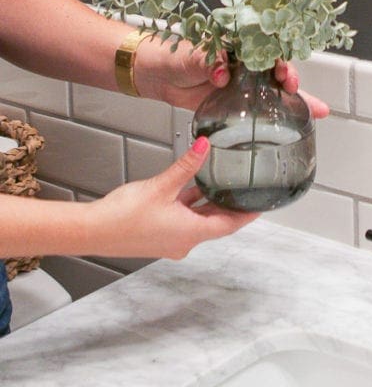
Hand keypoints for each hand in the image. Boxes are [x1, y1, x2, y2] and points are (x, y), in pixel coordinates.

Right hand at [87, 138, 258, 258]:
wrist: (93, 231)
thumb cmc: (124, 215)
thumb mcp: (161, 186)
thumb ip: (186, 166)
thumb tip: (205, 145)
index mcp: (190, 233)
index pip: (229, 225)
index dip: (247, 215)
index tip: (262, 205)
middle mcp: (183, 241)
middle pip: (215, 223)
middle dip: (229, 207)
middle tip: (246, 190)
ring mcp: (170, 240)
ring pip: (197, 220)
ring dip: (208, 204)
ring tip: (224, 184)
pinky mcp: (158, 234)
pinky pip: (182, 219)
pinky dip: (190, 206)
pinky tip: (191, 187)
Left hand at [134, 37, 329, 117]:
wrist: (156, 74)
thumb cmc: (173, 55)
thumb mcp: (192, 56)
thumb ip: (208, 62)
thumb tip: (222, 72)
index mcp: (237, 45)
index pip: (265, 47)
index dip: (278, 57)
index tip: (281, 69)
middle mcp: (244, 63)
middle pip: (276, 68)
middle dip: (291, 77)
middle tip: (293, 88)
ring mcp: (243, 83)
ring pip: (275, 88)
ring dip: (297, 98)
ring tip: (315, 109)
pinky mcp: (237, 100)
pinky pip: (262, 106)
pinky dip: (280, 114)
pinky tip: (298, 120)